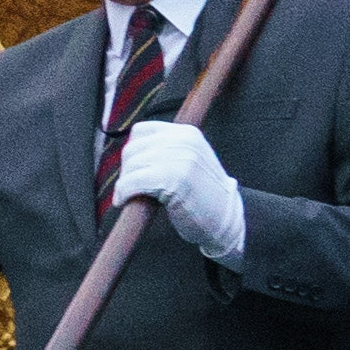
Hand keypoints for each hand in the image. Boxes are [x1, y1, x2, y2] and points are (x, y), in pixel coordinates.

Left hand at [110, 118, 247, 266]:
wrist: (226, 219)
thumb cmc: (203, 195)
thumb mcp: (190, 160)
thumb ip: (167, 150)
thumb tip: (130, 153)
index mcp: (187, 133)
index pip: (141, 131)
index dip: (132, 151)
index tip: (132, 168)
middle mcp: (183, 141)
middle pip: (133, 148)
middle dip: (126, 169)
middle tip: (128, 187)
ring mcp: (180, 158)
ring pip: (132, 165)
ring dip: (124, 183)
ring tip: (126, 196)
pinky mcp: (174, 179)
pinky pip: (133, 181)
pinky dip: (123, 192)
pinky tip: (124, 201)